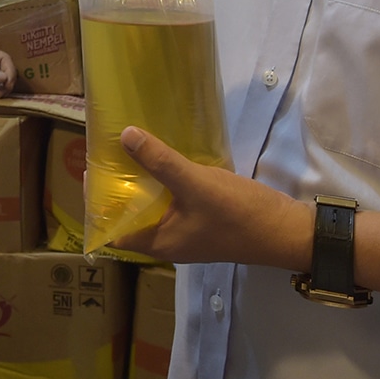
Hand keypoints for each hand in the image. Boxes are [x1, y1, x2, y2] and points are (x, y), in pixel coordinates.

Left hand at [109, 126, 309, 268]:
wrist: (287, 231)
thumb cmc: (238, 215)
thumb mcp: (195, 184)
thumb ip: (160, 162)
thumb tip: (124, 136)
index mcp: (158, 243)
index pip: (113, 230)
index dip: (98, 206)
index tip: (93, 173)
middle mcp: (168, 241)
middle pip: (131, 216)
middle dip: (119, 188)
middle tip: (109, 153)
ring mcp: (187, 231)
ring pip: (153, 208)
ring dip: (143, 183)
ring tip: (132, 150)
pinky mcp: (204, 220)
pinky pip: (174, 202)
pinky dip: (165, 183)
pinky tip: (167, 159)